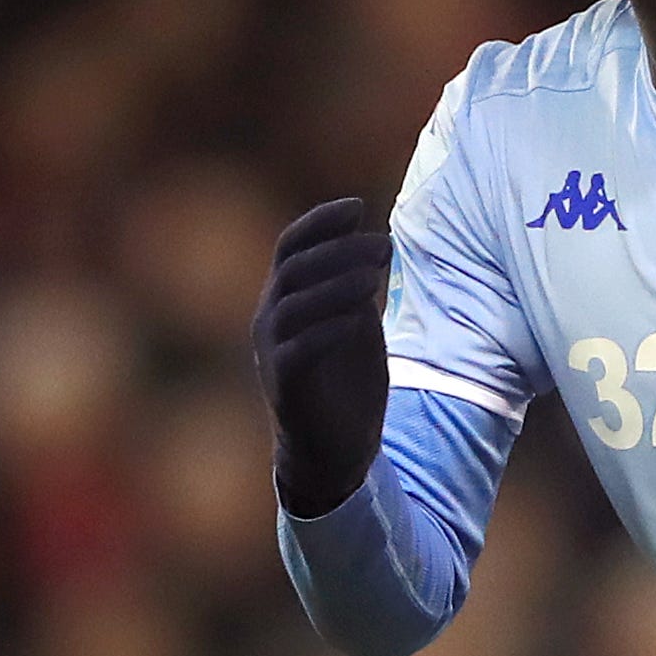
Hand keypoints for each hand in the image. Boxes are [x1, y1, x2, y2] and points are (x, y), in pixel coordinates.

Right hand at [253, 198, 392, 516]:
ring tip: (376, 275)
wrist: (336, 449)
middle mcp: (271, 319)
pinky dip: (327, 331)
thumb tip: (374, 242)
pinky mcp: (286, 387)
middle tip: (384, 244)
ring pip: (292, 306)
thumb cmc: (346, 382)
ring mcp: (274, 353)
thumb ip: (356, 287)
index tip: (359, 207)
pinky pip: (297, 352)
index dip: (320, 222)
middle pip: (292, 268)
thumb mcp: (357, 324)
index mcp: (287, 297)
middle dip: (337, 250)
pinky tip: (359, 319)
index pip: (291, 246)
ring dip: (335, 285)